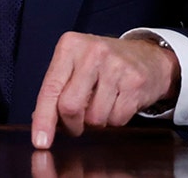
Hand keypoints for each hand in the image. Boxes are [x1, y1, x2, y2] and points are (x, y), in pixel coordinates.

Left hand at [31, 32, 178, 148]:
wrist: (148, 57)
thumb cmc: (103, 64)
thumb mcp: (75, 65)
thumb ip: (56, 89)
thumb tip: (39, 122)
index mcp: (70, 45)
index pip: (50, 88)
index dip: (43, 119)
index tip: (40, 141)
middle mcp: (92, 52)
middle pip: (70, 106)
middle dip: (71, 124)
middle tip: (76, 125)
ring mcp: (116, 66)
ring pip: (94, 118)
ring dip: (95, 122)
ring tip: (102, 105)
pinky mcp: (135, 82)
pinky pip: (116, 120)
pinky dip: (114, 120)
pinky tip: (118, 103)